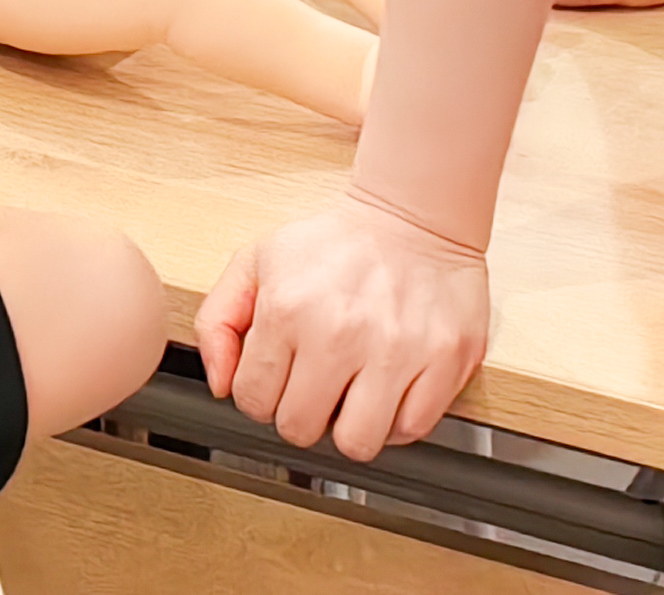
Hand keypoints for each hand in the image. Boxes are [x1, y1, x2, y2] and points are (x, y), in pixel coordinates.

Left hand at [193, 191, 490, 460]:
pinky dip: (397, 419)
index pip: (254, 400)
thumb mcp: (257, 262)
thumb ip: (218, 321)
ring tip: (353, 392)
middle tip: (316, 385)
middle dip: (302, 413)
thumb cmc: (335, 244)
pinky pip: (411, 430)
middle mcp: (340, 333)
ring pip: (357, 444)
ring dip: (350, 426)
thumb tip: (220, 384)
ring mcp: (396, 351)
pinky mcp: (444, 361)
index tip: (278, 378)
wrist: (413, 219)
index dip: (261, 395)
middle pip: (300, 429)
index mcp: (287, 309)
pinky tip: (389, 387)